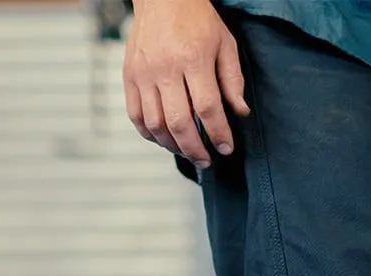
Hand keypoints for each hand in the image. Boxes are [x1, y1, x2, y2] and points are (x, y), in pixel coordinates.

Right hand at [123, 0, 249, 167]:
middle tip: (207, 161)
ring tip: (188, 153)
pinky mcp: (129, 75)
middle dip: (195, 150)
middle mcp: (164, 68)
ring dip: (173, 146)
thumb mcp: (225, 44)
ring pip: (155, 124)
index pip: (207, 108)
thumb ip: (233, 80)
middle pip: (179, 122)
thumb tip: (240, 113)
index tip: (226, 149)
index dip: (218, 134)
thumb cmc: (196, 20)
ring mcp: (143, 73)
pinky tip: (165, 140)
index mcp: (192, 59)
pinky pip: (135, 114)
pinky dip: (150, 134)